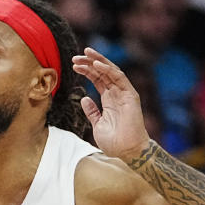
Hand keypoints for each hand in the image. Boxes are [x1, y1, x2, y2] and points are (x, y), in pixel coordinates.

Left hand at [71, 47, 150, 161]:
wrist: (127, 151)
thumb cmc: (114, 142)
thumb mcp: (97, 124)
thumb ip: (91, 111)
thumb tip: (84, 99)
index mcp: (109, 100)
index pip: (98, 80)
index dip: (87, 71)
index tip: (74, 65)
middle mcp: (117, 94)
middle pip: (103, 73)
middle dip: (90, 62)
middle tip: (76, 57)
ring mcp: (124, 94)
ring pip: (111, 71)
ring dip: (98, 61)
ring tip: (85, 53)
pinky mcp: (130, 95)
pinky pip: (119, 78)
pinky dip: (108, 69)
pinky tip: (96, 64)